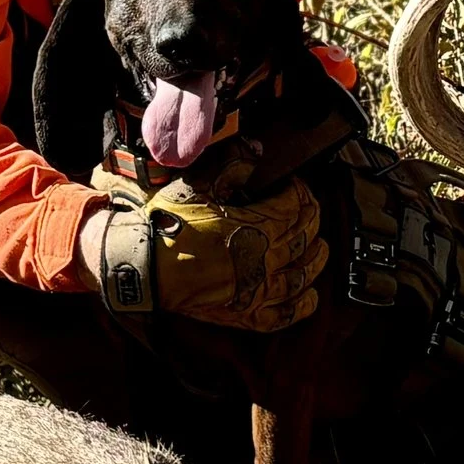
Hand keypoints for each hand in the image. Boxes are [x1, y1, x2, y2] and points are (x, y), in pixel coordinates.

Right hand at [84, 171, 327, 333]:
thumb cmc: (168, 225)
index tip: (296, 186)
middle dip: (312, 221)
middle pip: (304, 237)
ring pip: (301, 275)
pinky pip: (282, 315)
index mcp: (258, 225)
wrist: (143, 265)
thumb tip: (255, 149)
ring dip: (316, 260)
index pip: (295, 206)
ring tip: (320, 249)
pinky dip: (301, 307)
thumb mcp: (199, 184)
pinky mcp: (243, 313)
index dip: (300, 192)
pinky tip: (311, 298)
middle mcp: (264, 258)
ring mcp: (256, 289)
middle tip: (310, 211)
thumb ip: (231, 164)